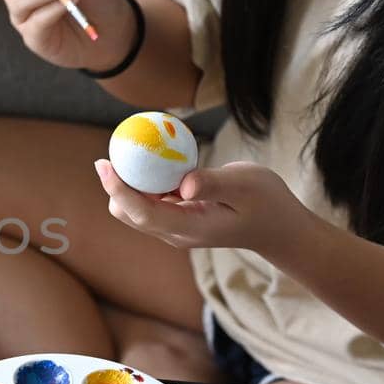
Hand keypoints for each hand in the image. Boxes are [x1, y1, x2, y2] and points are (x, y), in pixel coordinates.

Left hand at [96, 160, 309, 252]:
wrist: (279, 228)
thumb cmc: (267, 204)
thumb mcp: (246, 186)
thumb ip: (213, 184)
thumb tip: (183, 185)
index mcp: (189, 228)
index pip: (141, 212)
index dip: (118, 189)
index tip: (103, 164)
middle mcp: (175, 233)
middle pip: (129, 213)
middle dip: (115, 186)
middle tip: (116, 150)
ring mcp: (176, 229)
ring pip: (137, 209)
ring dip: (130, 184)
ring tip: (133, 151)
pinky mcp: (180, 220)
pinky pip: (153, 202)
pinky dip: (146, 183)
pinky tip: (153, 159)